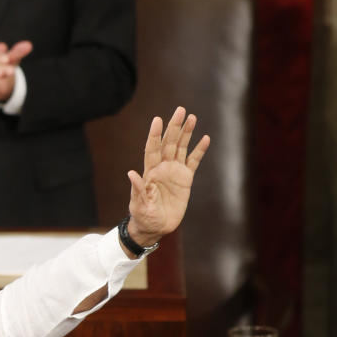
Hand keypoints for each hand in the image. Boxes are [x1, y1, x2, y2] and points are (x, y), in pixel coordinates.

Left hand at [125, 107, 209, 246]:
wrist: (155, 227)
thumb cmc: (143, 216)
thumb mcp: (140, 205)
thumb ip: (139, 189)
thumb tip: (131, 173)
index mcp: (149, 171)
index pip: (152, 148)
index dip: (154, 134)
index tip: (157, 120)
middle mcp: (162, 167)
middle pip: (169, 142)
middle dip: (174, 126)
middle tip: (180, 109)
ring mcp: (174, 171)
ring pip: (181, 148)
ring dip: (186, 133)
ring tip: (192, 117)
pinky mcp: (185, 179)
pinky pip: (193, 161)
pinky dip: (199, 150)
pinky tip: (205, 138)